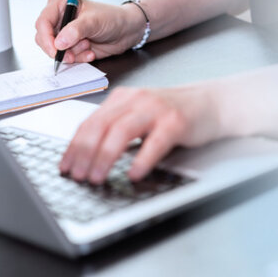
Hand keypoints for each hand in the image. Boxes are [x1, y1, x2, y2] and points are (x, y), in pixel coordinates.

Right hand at [34, 0, 144, 62]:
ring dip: (72, 53)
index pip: (43, 22)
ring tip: (88, 46)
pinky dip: (78, 58)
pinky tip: (90, 52)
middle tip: (73, 53)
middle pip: (43, 39)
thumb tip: (59, 43)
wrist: (126, 31)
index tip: (56, 50)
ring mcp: (62, 34)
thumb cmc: (111, 18)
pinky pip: (65, 58)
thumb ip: (75, 31)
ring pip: (54, 51)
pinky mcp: (69, 47)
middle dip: (60, 49)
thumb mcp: (94, 21)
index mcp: (59, 5)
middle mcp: (58, 19)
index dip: (46, 38)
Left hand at [58, 86, 221, 183]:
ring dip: (105, 157)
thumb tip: (86, 158)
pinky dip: (142, 159)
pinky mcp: (176, 122)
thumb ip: (115, 129)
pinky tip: (133, 174)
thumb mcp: (137, 116)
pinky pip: (155, 142)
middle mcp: (134, 100)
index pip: (89, 123)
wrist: (213, 103)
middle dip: (84, 153)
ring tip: (97, 177)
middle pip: (100, 126)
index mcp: (120, 99)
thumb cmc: (172, 114)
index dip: (74, 146)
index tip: (64, 166)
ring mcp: (155, 109)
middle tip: (77, 175)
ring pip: (121, 132)